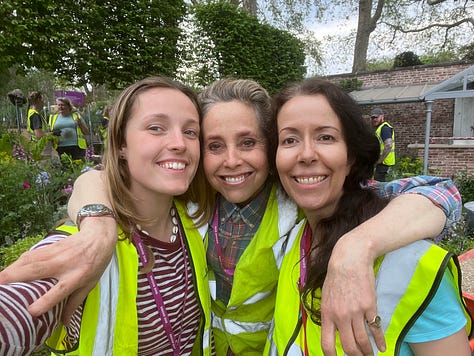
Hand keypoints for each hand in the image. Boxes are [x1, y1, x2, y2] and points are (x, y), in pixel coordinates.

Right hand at [0, 218, 116, 323]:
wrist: (98, 237)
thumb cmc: (95, 263)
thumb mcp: (90, 284)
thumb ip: (75, 303)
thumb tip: (64, 323)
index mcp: (77, 277)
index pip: (59, 290)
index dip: (45, 302)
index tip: (31, 311)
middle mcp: (64, 265)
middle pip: (36, 271)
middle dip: (15, 279)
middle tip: (0, 288)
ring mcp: (56, 254)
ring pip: (29, 261)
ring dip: (11, 270)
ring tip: (0, 281)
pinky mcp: (50, 246)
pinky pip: (30, 255)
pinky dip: (17, 262)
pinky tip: (9, 269)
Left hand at [320, 235, 385, 355]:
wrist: (349, 259)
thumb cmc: (336, 276)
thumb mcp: (326, 296)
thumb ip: (329, 314)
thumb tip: (332, 330)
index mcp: (327, 314)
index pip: (327, 343)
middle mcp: (340, 316)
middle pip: (348, 346)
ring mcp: (356, 312)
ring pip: (362, 340)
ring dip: (367, 351)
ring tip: (370, 355)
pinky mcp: (370, 306)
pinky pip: (375, 328)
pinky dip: (380, 340)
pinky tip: (382, 347)